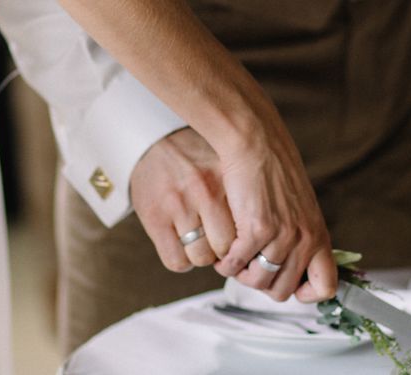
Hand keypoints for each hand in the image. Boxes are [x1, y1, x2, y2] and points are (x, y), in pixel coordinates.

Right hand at [131, 128, 235, 271]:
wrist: (151, 141)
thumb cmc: (193, 160)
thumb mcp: (224, 167)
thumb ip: (240, 195)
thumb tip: (260, 236)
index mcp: (227, 178)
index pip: (249, 228)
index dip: (244, 240)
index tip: (238, 238)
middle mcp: (205, 191)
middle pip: (227, 247)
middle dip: (223, 252)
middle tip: (215, 241)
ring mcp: (179, 205)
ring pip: (202, 258)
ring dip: (201, 256)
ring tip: (197, 241)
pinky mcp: (155, 218)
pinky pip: (176, 261)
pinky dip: (181, 261)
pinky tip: (180, 246)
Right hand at [211, 126, 337, 302]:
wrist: (257, 143)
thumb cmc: (273, 170)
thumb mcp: (298, 207)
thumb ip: (298, 235)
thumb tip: (286, 265)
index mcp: (318, 235)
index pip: (326, 286)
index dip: (306, 294)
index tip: (288, 285)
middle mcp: (305, 240)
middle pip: (282, 292)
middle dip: (261, 284)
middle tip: (248, 266)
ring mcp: (282, 236)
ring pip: (257, 282)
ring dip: (240, 274)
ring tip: (234, 257)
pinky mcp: (257, 229)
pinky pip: (236, 265)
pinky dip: (226, 262)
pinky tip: (224, 250)